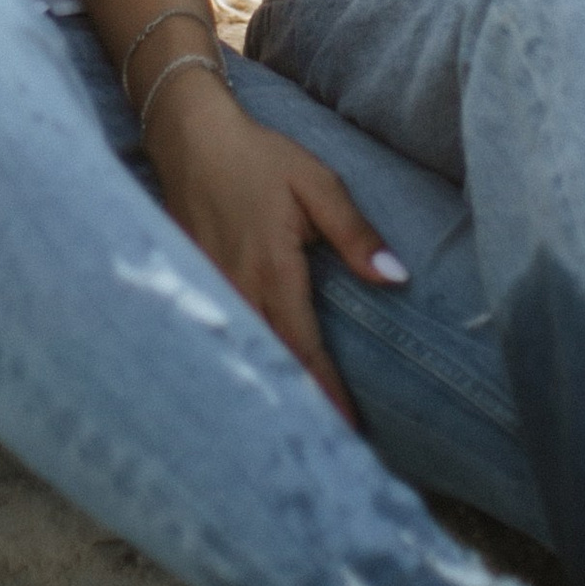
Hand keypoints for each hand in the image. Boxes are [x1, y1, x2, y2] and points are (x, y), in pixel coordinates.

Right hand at [143, 71, 403, 417]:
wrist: (188, 135)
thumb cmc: (259, 157)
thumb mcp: (318, 184)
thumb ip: (355, 234)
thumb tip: (396, 277)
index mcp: (274, 270)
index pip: (303, 346)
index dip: (325, 392)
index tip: (346, 432)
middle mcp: (237, 288)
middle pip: (269, 361)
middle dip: (296, 406)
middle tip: (323, 450)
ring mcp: (208, 289)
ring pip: (240, 353)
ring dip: (264, 389)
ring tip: (287, 433)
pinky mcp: (190, 283)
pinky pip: (217, 334)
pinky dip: (234, 363)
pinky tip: (243, 387)